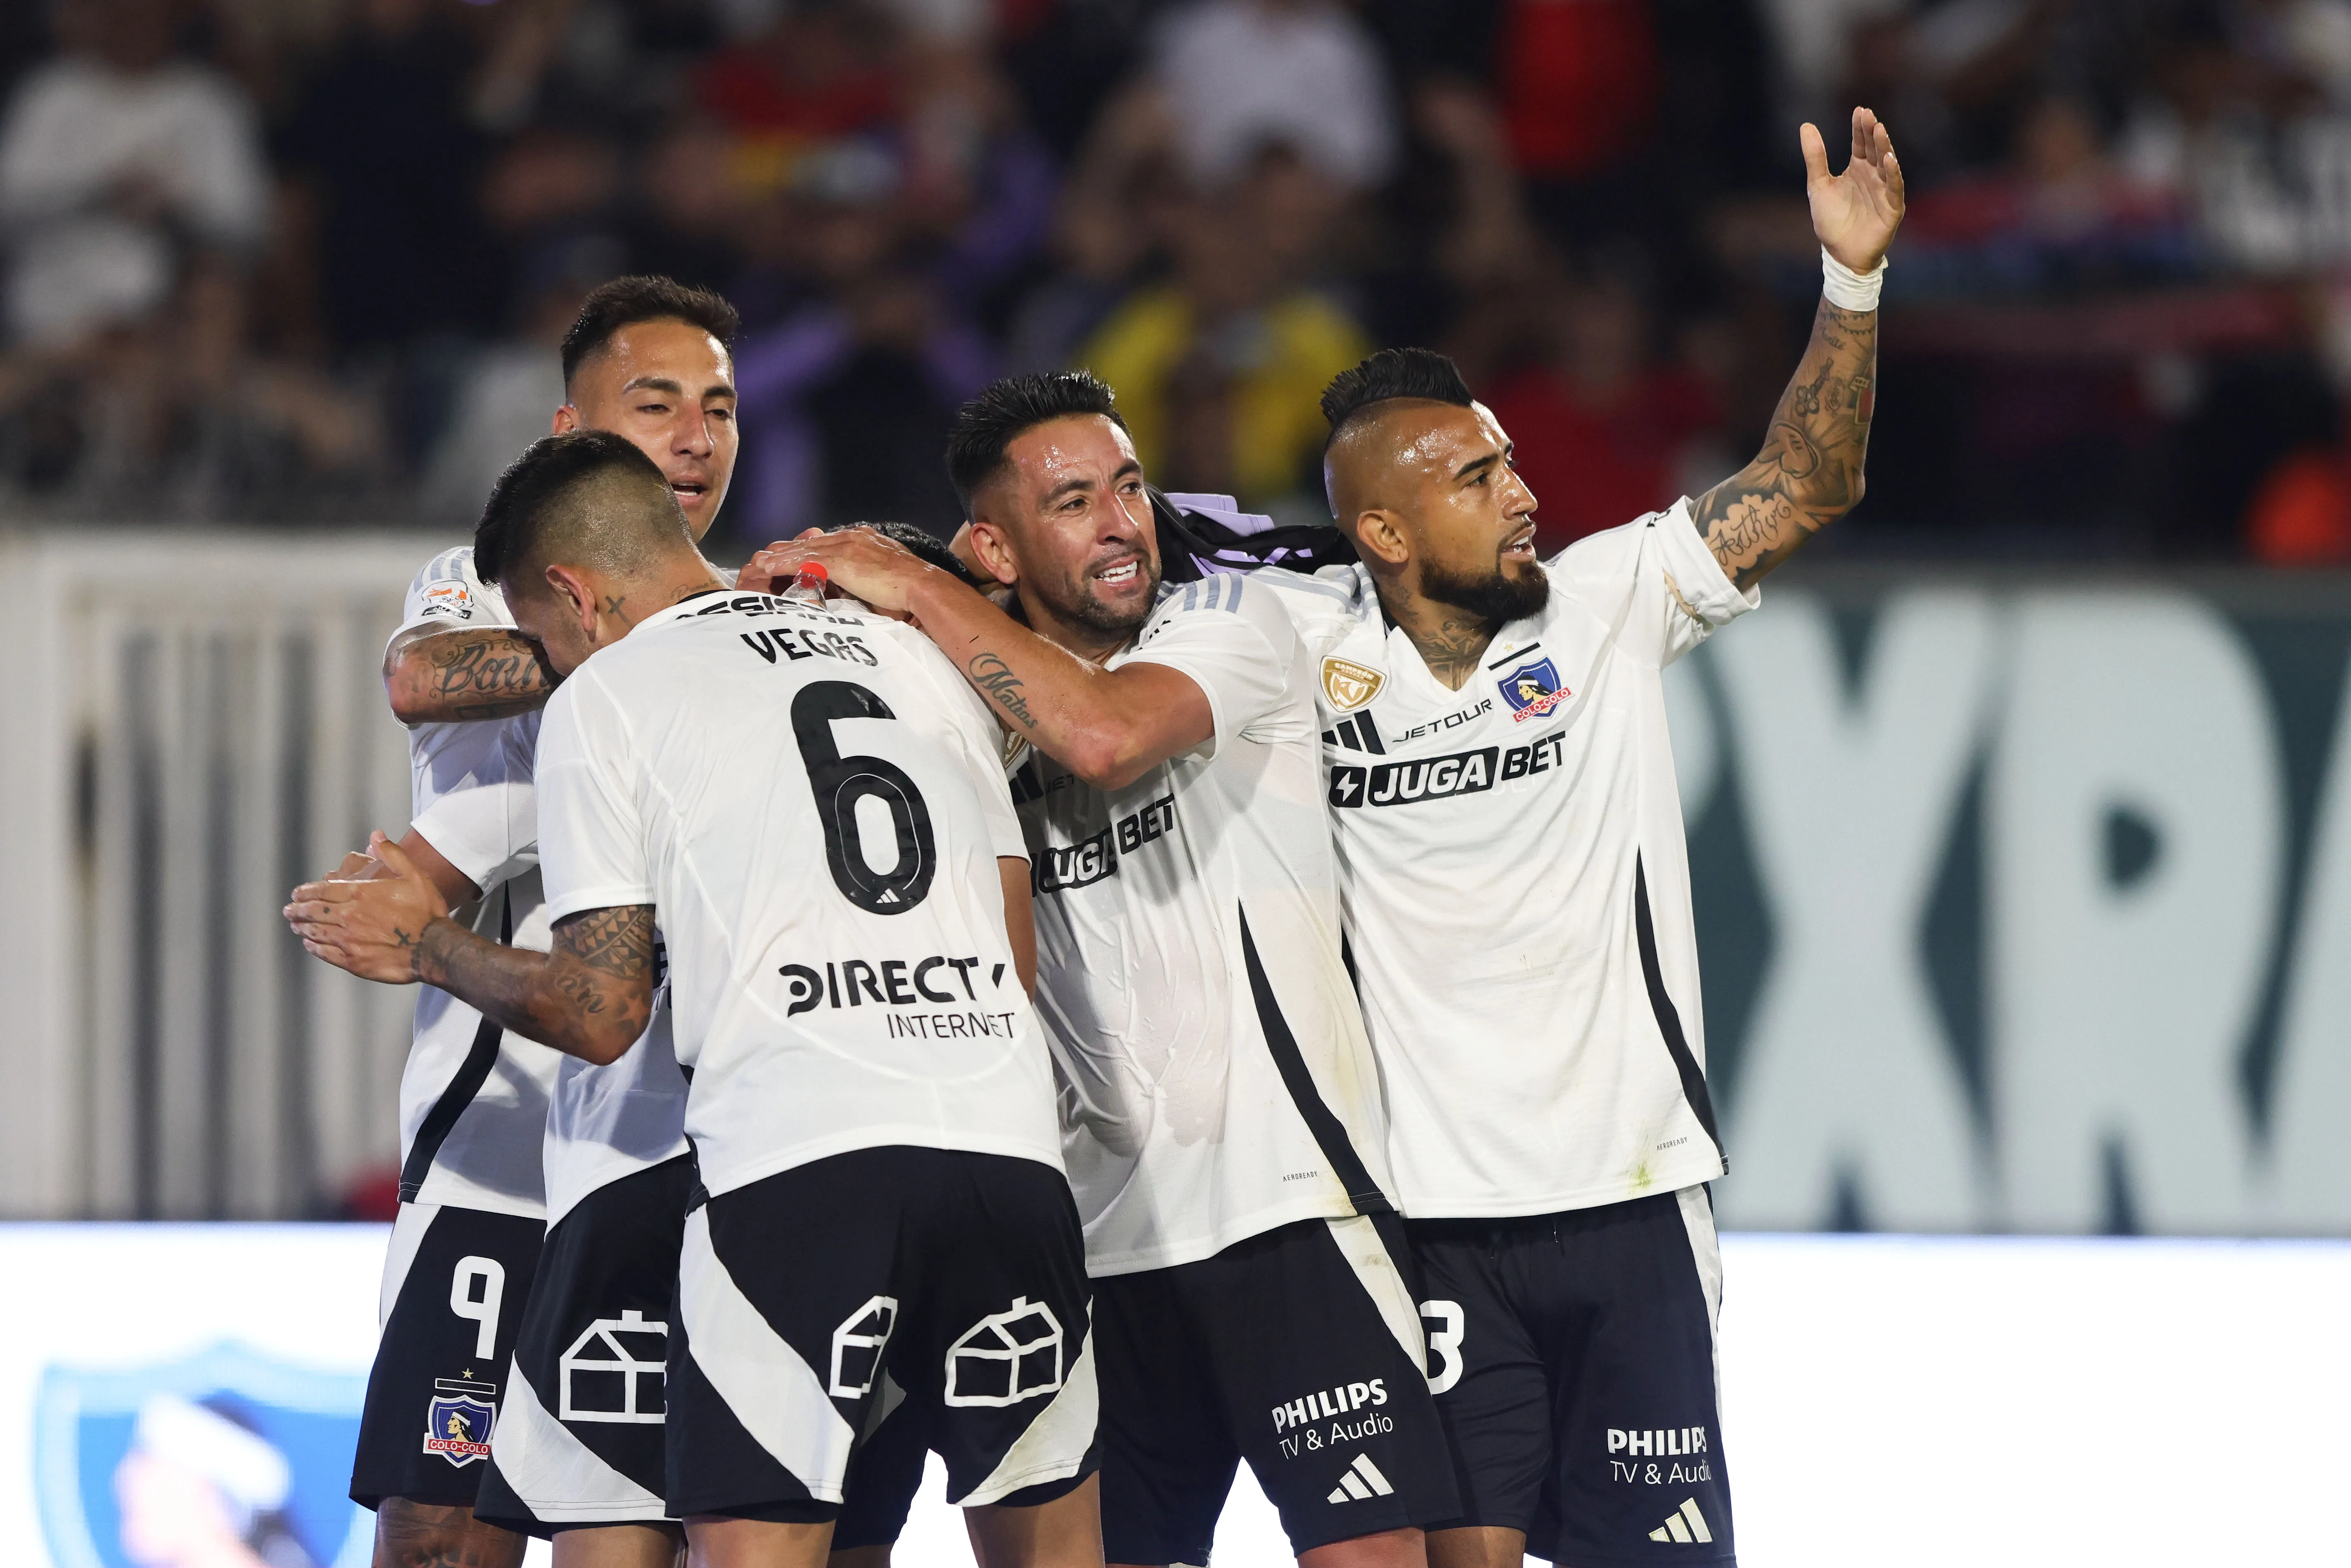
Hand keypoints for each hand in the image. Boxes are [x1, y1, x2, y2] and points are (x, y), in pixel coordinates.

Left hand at [284, 831, 450, 983]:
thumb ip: (392, 854)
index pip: (323, 890)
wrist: (433, 947)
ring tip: (295, 926)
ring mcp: (348, 940)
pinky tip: (310, 945)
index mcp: (360, 894)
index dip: (306, 891)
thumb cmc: (426, 911)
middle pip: (314, 911)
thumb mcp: (414, 875)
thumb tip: (376, 835)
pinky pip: (325, 953)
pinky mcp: (353, 961)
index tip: (296, 893)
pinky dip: (314, 948)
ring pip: (316, 932)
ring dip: (302, 928)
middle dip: (298, 909)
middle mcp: (349, 916)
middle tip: (288, 910)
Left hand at [747, 527, 943, 615]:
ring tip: (760, 561)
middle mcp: (854, 538)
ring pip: (805, 549)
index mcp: (867, 540)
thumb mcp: (889, 577)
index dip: (810, 548)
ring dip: (780, 555)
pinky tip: (768, 567)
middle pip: (813, 542)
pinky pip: (805, 561)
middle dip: (789, 548)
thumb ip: (873, 578)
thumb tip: (865, 590)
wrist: (923, 586)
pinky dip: (784, 564)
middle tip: (768, 553)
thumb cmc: (912, 589)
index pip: (831, 542)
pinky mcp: (841, 561)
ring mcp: (847, 547)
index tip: (795, 552)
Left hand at [1803, 106, 1904, 273]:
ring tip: (1879, 130)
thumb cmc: (1831, 221)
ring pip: (1887, 164)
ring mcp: (1885, 190)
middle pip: (1875, 149)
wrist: (1839, 254)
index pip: (1861, 143)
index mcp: (1857, 169)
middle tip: (1869, 115)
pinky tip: (1889, 159)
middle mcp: (1874, 176)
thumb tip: (1805, 125)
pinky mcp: (1892, 207)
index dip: (1860, 128)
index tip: (1859, 110)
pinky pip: (1894, 187)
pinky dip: (1893, 173)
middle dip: (1872, 133)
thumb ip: (1815, 157)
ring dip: (1884, 147)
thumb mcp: (1818, 185)